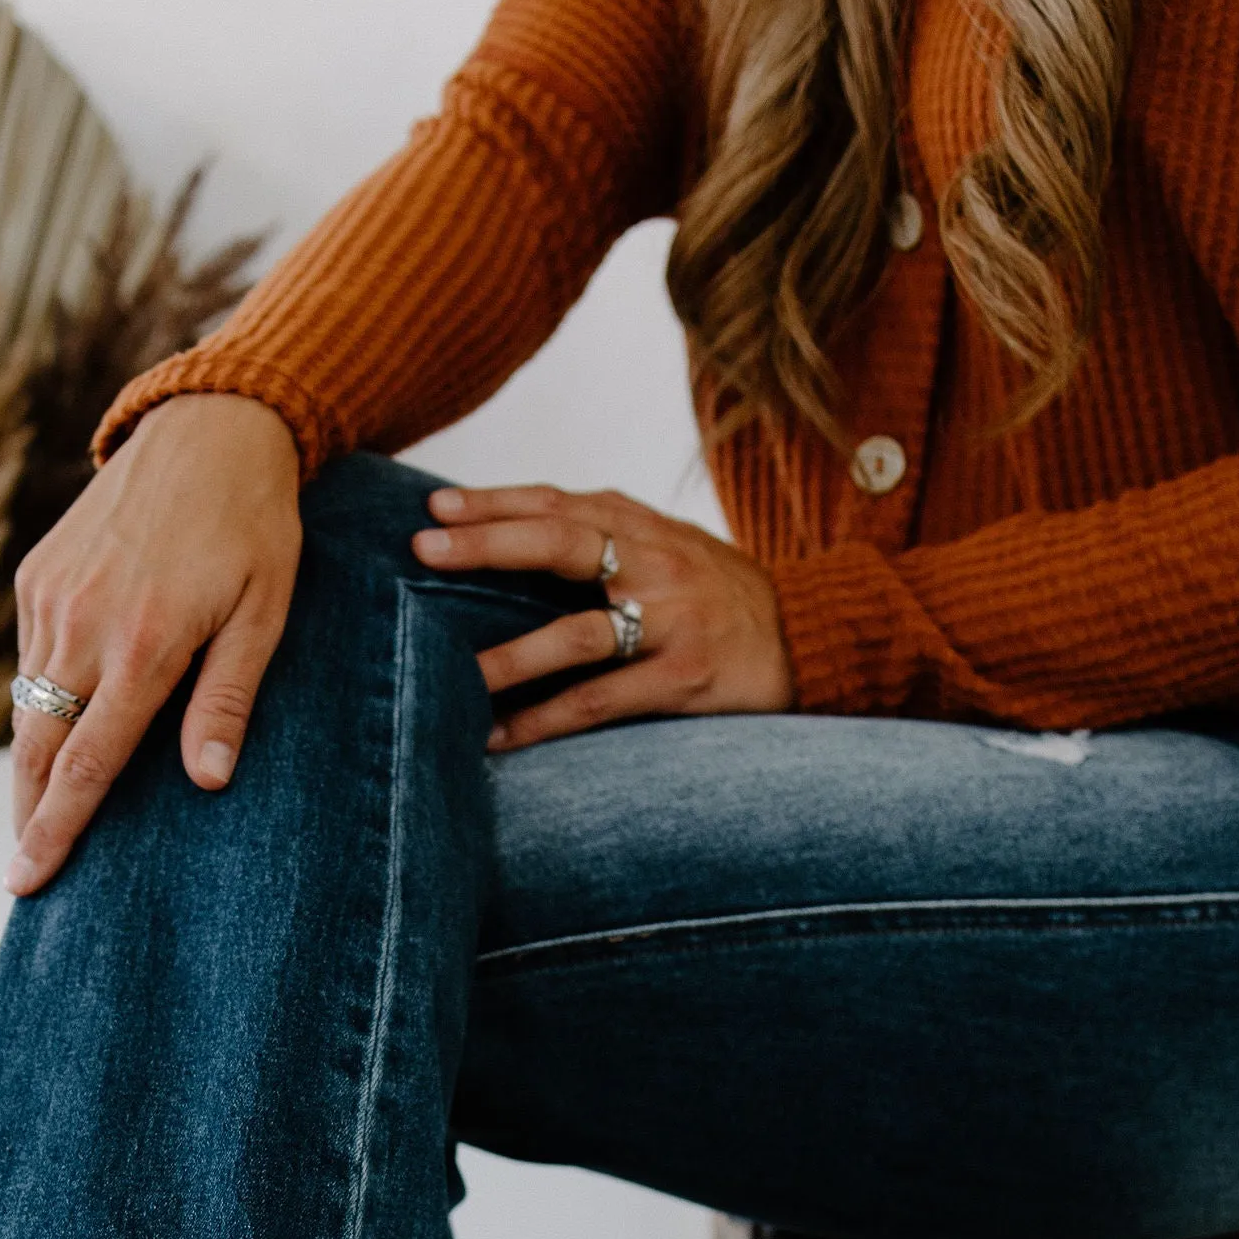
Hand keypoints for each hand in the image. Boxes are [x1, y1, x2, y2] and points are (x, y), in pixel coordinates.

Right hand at [4, 393, 303, 892]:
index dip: (57, 829)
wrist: (207, 429)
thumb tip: (208, 783)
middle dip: (29, 816)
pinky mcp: (37, 574)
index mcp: (144, 644)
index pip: (87, 762)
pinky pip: (29, 658)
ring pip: (26, 706)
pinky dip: (38, 703)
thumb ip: (229, 699)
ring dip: (31, 766)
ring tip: (40, 819)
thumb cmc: (253, 528)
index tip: (28, 882)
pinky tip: (58, 732)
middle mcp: (83, 623)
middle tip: (25, 877)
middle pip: (37, 747)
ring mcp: (51, 596)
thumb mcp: (264, 615)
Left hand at [410, 479, 790, 747]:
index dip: (497, 502)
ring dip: (508, 656)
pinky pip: (602, 700)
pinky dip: (546, 720)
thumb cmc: (724, 599)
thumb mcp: (675, 550)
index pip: (561, 503)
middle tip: (423, 549)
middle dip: (487, 545)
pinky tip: (502, 735)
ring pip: (575, 632)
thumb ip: (611, 540)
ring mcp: (673, 622)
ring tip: (452, 672)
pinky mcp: (684, 679)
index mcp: (647, 529)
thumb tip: (517, 536)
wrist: (814, 641)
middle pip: (561, 543)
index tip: (435, 504)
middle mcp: (658, 564)